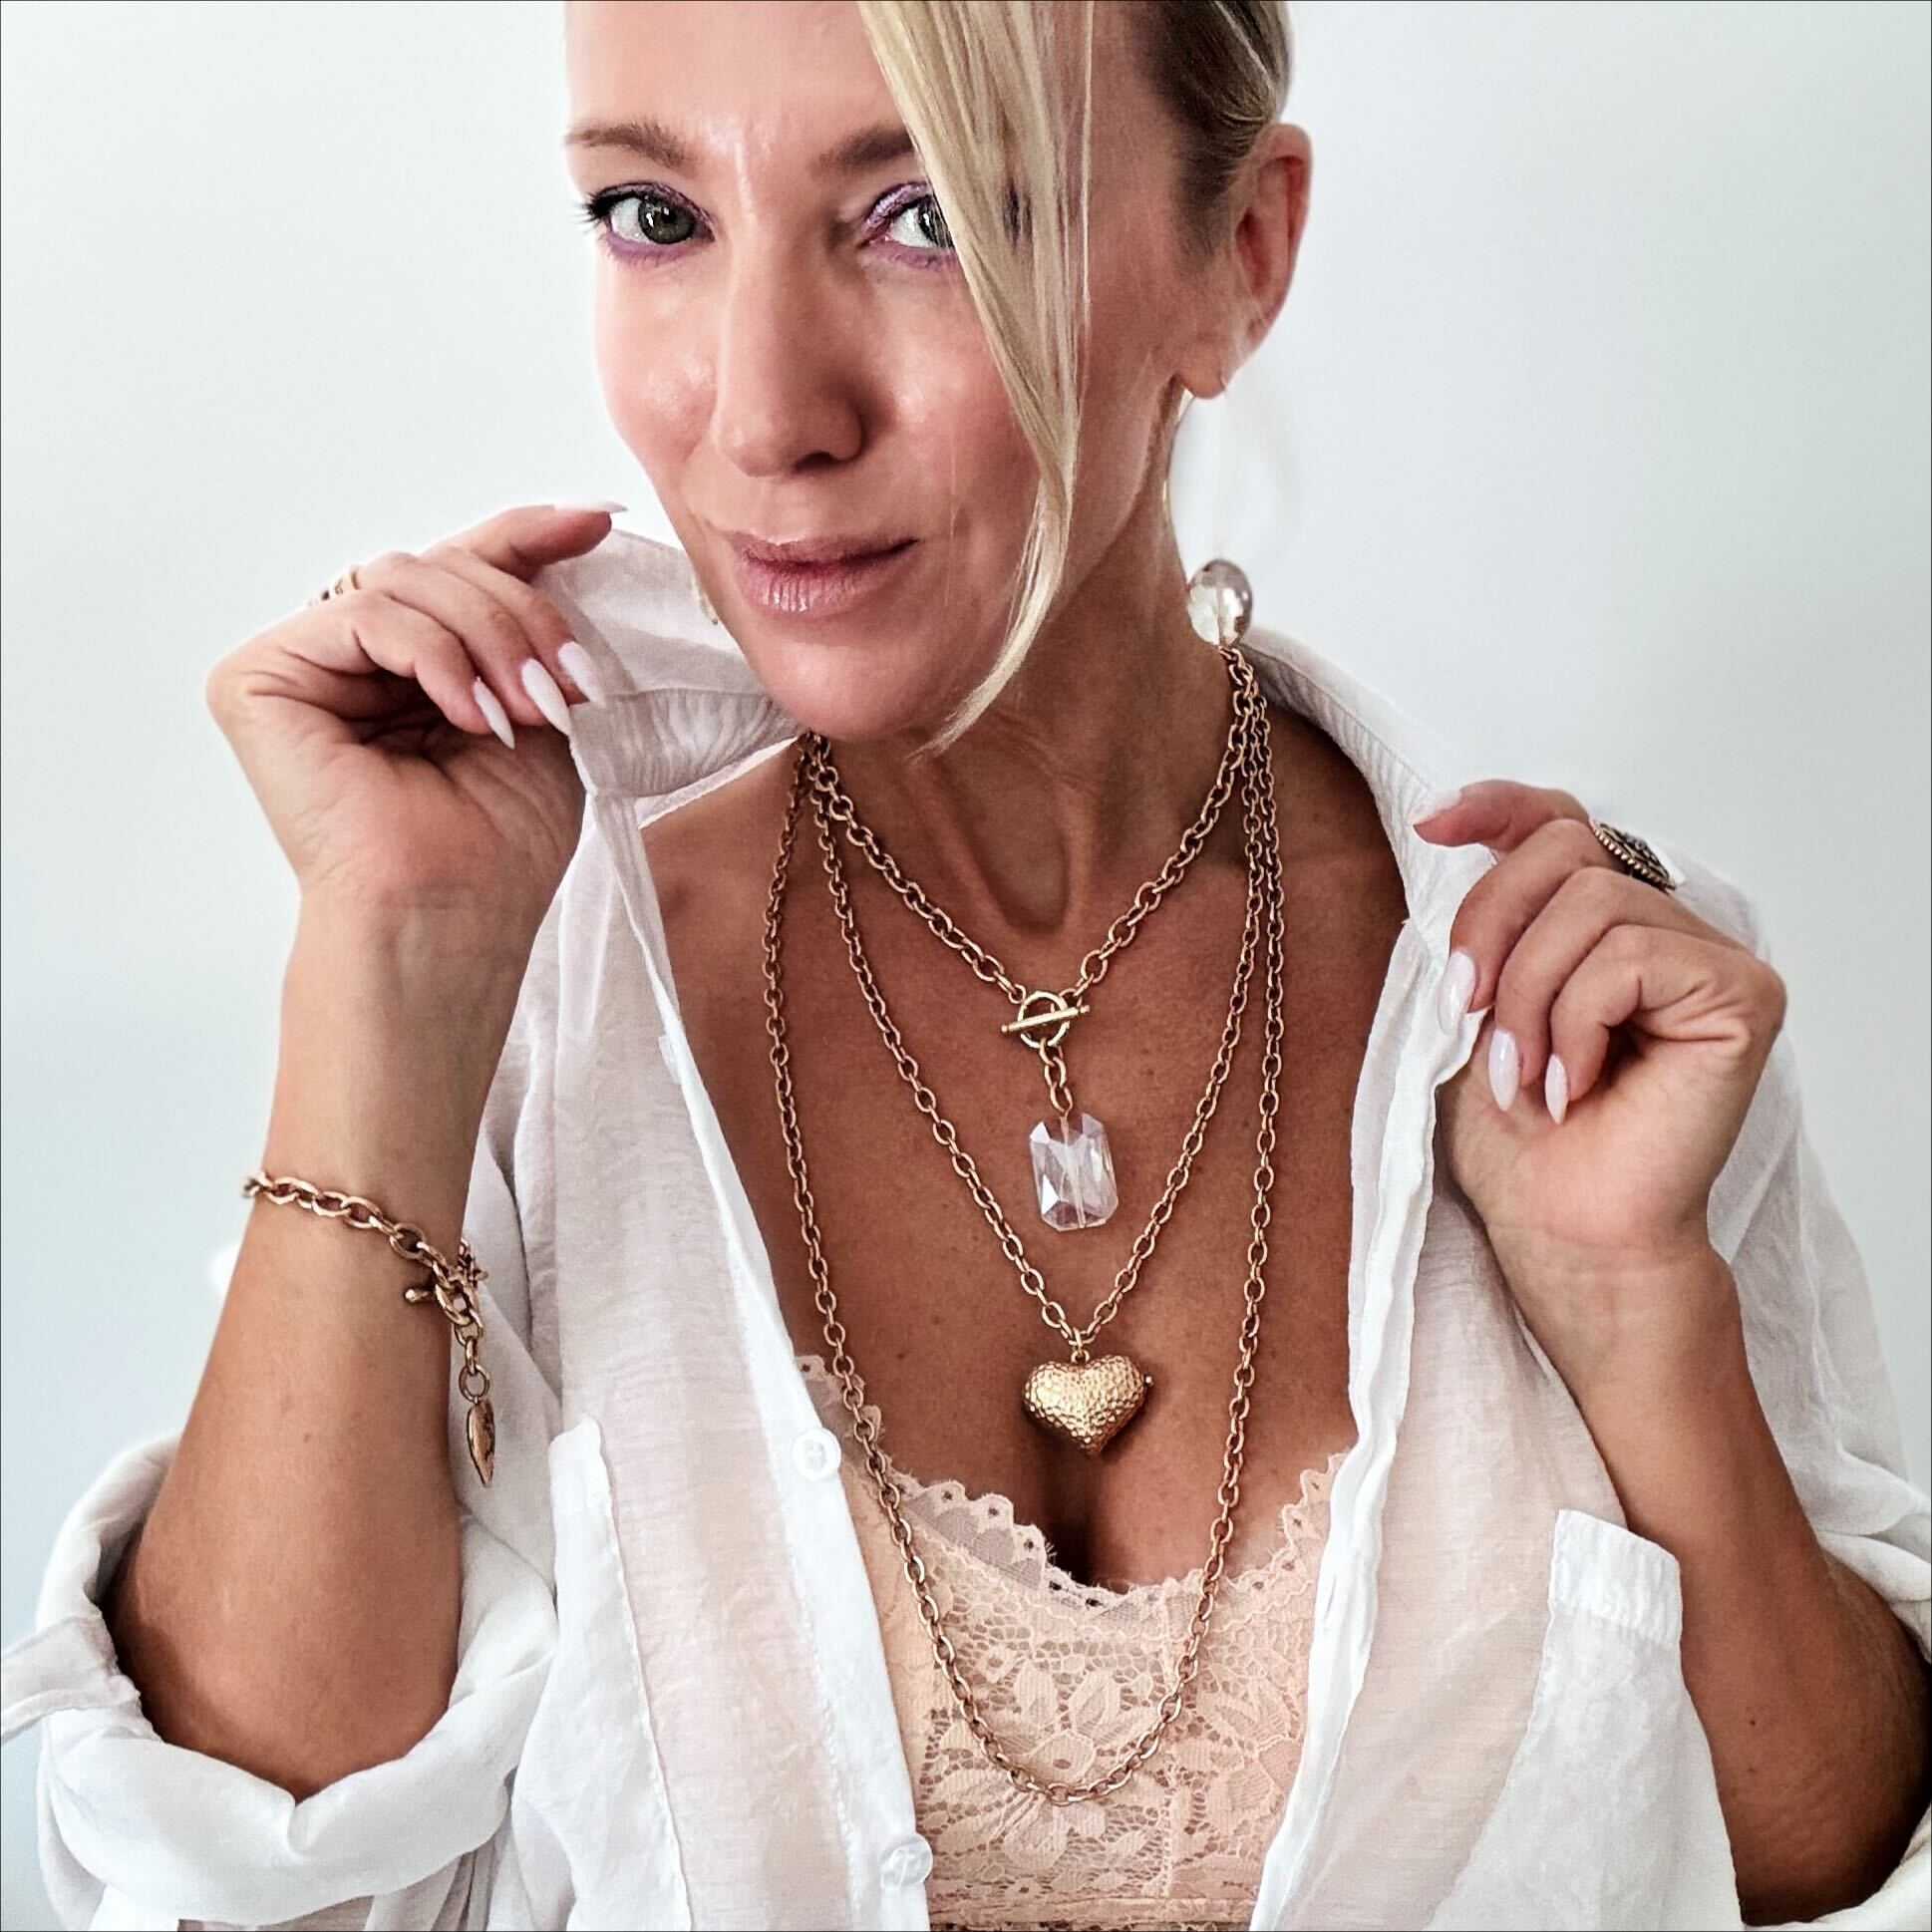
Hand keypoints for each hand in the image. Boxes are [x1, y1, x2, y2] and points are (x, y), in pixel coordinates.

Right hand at [205, 503, 612, 945]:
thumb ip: (532, 622)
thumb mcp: (541, 705)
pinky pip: (366, 614)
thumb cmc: (497, 846)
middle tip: (569, 686)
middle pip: (442, 567)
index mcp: (409, 665)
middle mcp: (348, 659)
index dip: (527, 534)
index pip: (462, 568)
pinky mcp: (258, 680)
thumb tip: (573, 526)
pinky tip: (472, 716)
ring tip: (529, 711)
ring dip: (490, 639)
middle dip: (523, 615)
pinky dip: (436, 656)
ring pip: (410, 579)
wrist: (452, 919)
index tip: (599, 521)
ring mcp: (299, 666)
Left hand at [1417, 781, 1788, 1396]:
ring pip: (1592, 902)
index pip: (1562, 823)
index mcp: (1602, 926)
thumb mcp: (1475, 1009)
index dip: (1498, 806)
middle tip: (1464, 1011)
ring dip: (1531, 995)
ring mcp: (1711, 959)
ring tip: (1524, 1074)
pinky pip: (1631, 957)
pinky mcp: (1741, 996)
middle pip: (1565, 848)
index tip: (1432, 823)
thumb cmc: (1521, 1143)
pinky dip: (1578, 1022)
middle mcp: (1666, 928)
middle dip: (1492, 926)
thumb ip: (1488, 924)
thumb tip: (1451, 834)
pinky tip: (1575, 1088)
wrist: (1561, 1233)